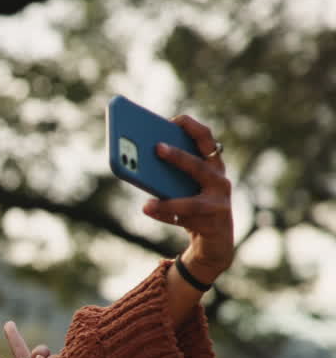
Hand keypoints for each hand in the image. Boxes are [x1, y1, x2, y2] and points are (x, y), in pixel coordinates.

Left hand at [141, 115, 234, 283]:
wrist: (214, 238)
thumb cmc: (194, 204)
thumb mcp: (182, 186)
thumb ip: (168, 173)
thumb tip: (136, 162)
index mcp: (212, 165)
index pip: (206, 139)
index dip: (192, 127)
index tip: (173, 119)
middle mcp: (220, 181)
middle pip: (199, 166)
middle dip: (178, 157)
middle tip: (156, 147)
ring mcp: (219, 203)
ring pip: (192, 201)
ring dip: (168, 201)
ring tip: (146, 202)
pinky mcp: (211, 224)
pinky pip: (184, 220)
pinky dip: (164, 215)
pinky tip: (147, 208)